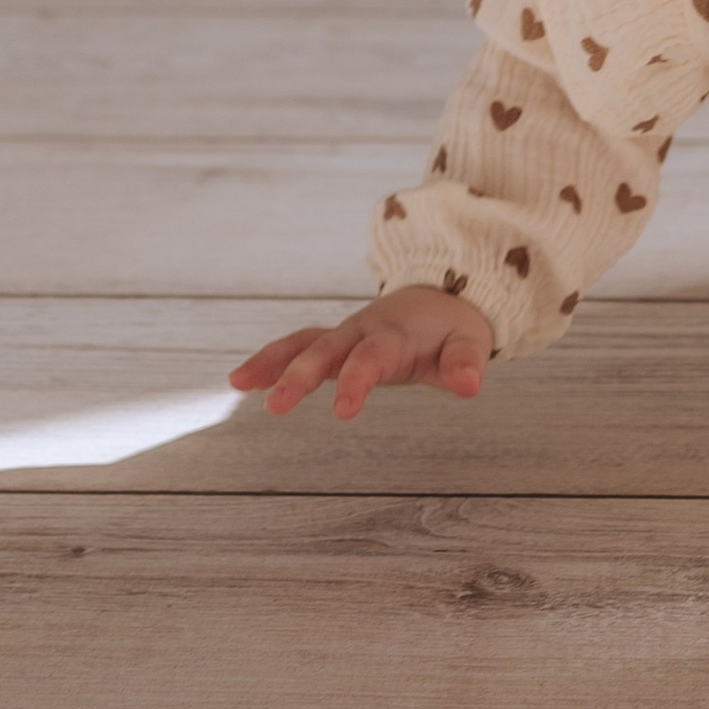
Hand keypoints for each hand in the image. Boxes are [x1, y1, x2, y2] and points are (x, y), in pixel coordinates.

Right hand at [230, 284, 496, 422]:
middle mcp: (362, 331)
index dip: (356, 381)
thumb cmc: (453, 329)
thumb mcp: (470, 343)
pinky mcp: (335, 341)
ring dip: (272, 361)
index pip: (371, 358)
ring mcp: (344, 334)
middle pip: (325, 350)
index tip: (340, 412)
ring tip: (238, 382)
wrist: (442, 297)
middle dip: (299, 375)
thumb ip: (466, 363)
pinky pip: (298, 346)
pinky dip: (271, 359)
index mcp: (394, 335)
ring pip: (303, 343)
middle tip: (274, 406)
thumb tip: (470, 386)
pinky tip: (241, 380)